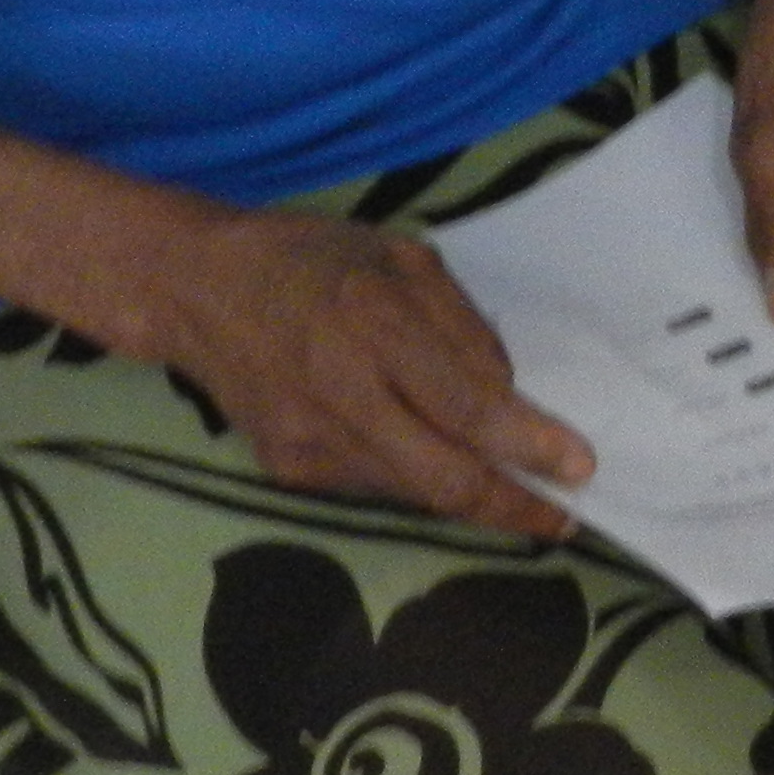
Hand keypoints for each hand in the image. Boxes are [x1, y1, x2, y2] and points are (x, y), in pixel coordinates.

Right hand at [150, 205, 595, 533]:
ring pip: (413, 493)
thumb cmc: (309, 259)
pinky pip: (376, 486)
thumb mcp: (399, 257)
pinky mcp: (287, 470)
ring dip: (472, 499)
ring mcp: (309, 441)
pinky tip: (440, 464)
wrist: (194, 291)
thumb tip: (508, 395)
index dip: (529, 444)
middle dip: (513, 505)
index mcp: (372, 321)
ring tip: (517, 495)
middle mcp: (340, 391)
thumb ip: (460, 324)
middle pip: (444, 477)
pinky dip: (419, 480)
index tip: (580, 467)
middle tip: (564, 518)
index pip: (467, 405)